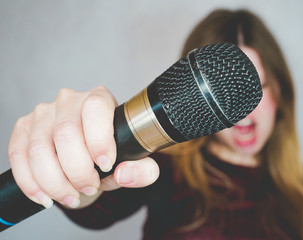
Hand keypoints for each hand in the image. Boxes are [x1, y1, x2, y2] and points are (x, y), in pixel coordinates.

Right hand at [8, 86, 159, 208]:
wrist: (89, 154)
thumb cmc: (112, 154)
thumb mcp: (135, 163)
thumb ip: (143, 170)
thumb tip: (123, 174)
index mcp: (100, 99)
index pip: (96, 108)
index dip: (99, 140)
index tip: (106, 165)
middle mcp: (70, 100)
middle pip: (65, 133)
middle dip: (78, 170)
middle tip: (90, 187)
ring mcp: (44, 113)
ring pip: (38, 149)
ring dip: (55, 182)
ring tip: (71, 195)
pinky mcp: (24, 128)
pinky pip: (18, 155)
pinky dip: (30, 182)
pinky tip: (45, 196)